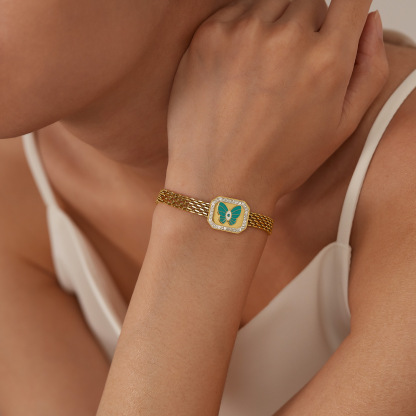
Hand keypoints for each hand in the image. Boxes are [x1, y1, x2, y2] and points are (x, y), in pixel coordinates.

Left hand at [165, 0, 388, 213]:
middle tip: (287, 70)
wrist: (221, 179)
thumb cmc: (280, 160)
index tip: (332, 28)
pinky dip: (241, 31)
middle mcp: (286, 38)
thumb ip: (369, 68)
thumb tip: (368, 19)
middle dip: (304, 29)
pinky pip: (235, 12)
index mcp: (326, 59)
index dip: (343, 13)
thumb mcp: (341, 126)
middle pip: (308, 3)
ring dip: (272, 28)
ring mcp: (244, 33)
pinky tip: (237, 68)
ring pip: (271, 4)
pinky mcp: (209, 36)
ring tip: (261, 72)